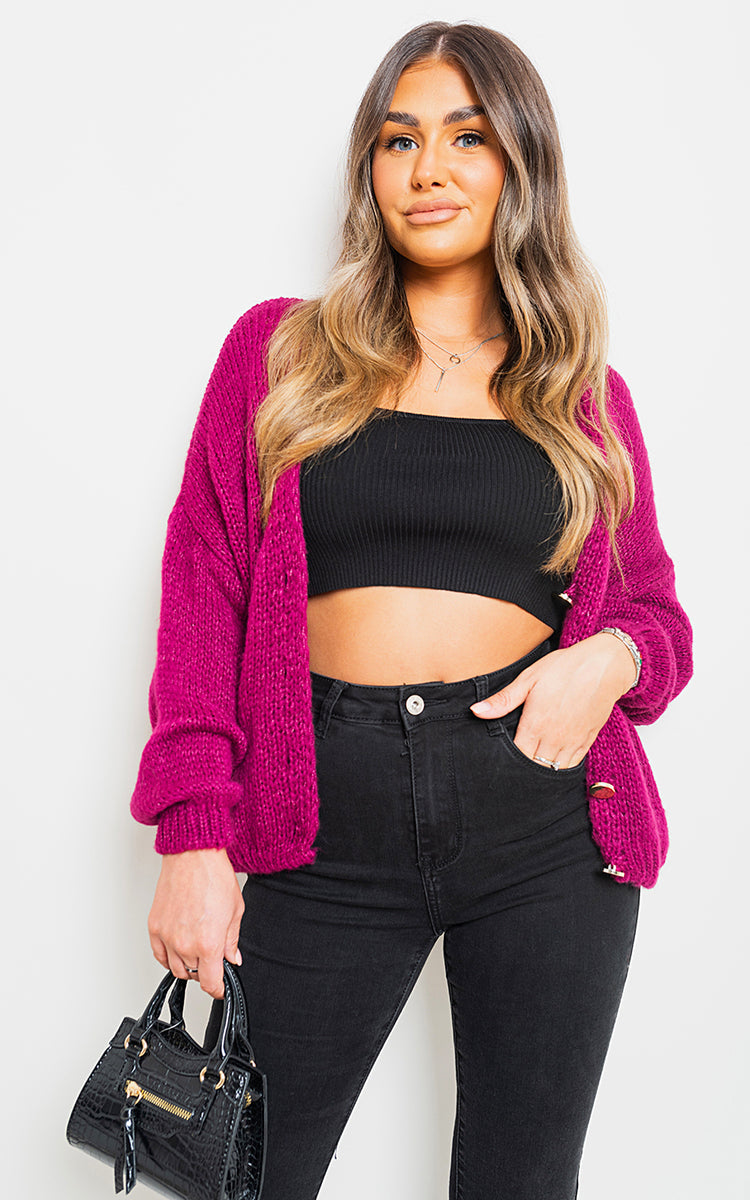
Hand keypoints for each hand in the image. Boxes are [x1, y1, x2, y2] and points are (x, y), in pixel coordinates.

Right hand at [147, 847, 244, 998]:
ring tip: (197, 951)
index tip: (220, 987)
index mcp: (208, 943)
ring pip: (175, 967)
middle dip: (205, 971)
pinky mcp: (154, 927)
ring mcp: (166, 936)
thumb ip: (232, 941)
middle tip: (213, 959)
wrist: (193, 855)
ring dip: (188, 965)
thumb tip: (232, 959)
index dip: (218, 988)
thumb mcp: (235, 911)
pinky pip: (159, 955)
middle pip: (194, 975)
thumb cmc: (215, 876)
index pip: (210, 983)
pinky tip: (178, 950)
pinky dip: (169, 957)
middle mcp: (184, 944)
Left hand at [469, 633, 635, 768]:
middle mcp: (553, 738)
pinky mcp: (587, 741)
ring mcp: (572, 742)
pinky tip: (552, 765)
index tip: (499, 761)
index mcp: (535, 724)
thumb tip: (475, 711)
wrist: (604, 666)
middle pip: (534, 768)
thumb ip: (503, 700)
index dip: (507, 762)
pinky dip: (561, 768)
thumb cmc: (564, 668)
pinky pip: (572, 765)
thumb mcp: (529, 678)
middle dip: (523, 771)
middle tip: (513, 769)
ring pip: (553, 770)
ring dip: (542, 771)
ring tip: (531, 769)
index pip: (517, 756)